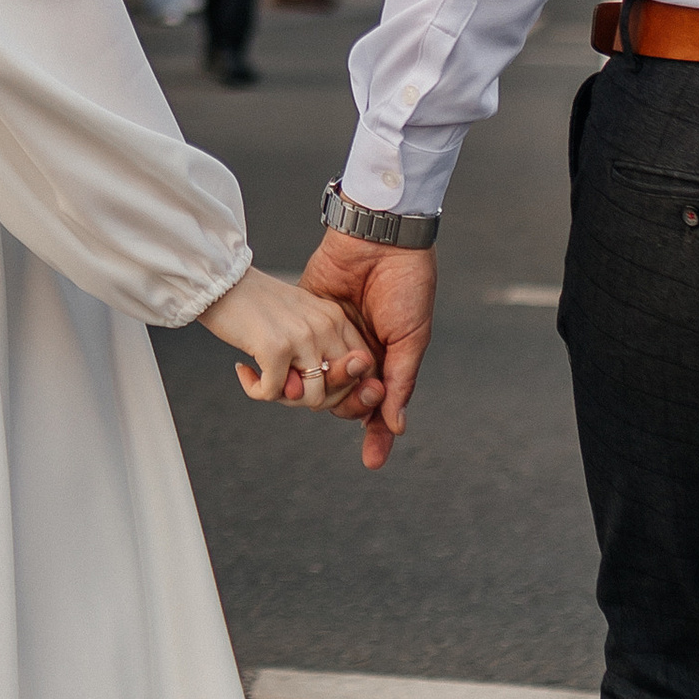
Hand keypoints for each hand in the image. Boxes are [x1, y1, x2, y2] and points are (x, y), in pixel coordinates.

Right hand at [197, 265, 381, 417]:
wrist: (221, 280)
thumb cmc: (256, 304)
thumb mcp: (299, 321)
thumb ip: (317, 355)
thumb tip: (318, 400)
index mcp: (336, 318)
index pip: (362, 370)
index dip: (340, 389)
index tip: (309, 384)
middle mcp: (326, 326)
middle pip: (340, 390)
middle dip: (311, 398)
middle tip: (284, 385)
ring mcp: (303, 337)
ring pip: (312, 398)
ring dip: (285, 398)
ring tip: (265, 380)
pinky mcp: (276, 348)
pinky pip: (274, 394)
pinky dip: (256, 390)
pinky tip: (244, 370)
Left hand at [302, 230, 435, 467]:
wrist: (380, 238)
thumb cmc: (406, 286)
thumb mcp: (411, 337)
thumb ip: (400, 381)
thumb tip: (396, 426)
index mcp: (385, 359)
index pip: (376, 407)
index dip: (376, 434)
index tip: (372, 460)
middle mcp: (355, 353)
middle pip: (343, 399)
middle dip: (351, 405)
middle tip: (362, 388)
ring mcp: (327, 337)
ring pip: (316, 380)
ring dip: (319, 391)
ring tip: (325, 383)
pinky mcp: (304, 317)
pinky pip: (294, 350)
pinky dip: (290, 365)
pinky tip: (287, 377)